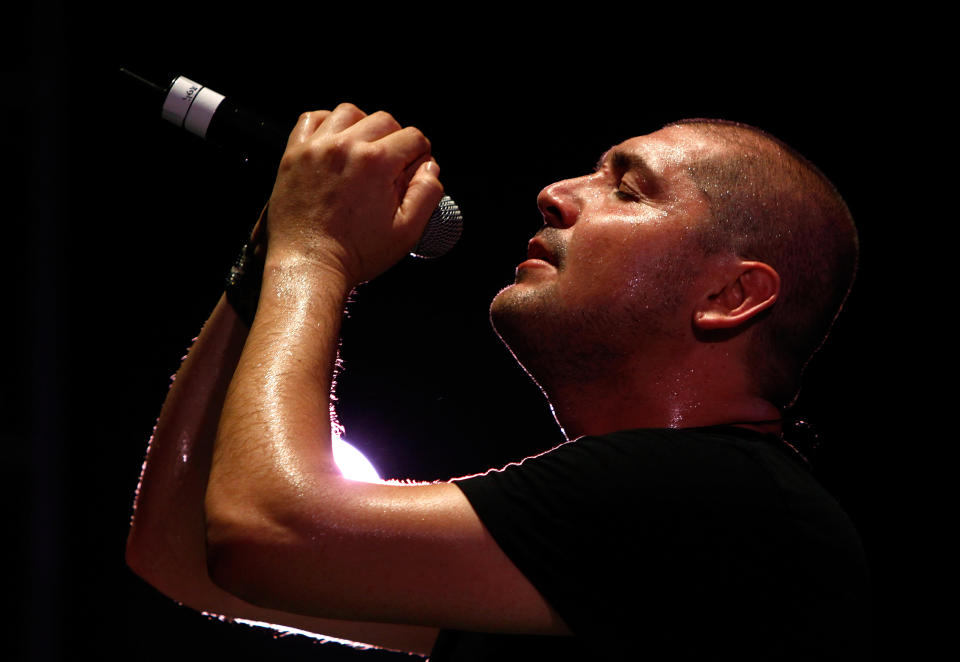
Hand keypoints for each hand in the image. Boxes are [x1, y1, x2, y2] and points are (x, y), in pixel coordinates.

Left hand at [264, 104, 443, 284]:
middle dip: (396, 140)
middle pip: (384, 121)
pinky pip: (312, 119)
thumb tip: (429, 168)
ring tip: (365, 151)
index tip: (414, 172)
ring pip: (349, 113)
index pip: (413, 137)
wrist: (308, 265)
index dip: (420, 155)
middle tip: (392, 167)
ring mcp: (316, 148)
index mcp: (376, 163)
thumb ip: (427, 194)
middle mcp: (346, 147)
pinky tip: (335, 142)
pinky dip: (327, 123)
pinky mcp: (294, 154)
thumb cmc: (356, 253)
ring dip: (363, 126)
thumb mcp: (406, 232)